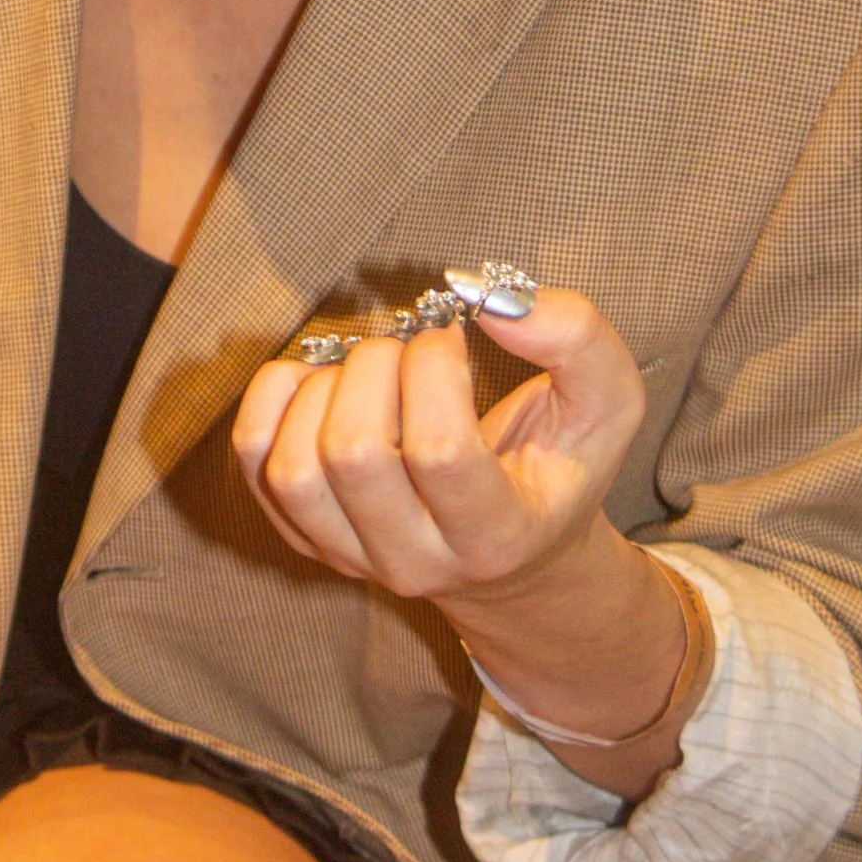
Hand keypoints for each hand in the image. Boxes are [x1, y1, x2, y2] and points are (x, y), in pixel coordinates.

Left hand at [232, 284, 647, 610]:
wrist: (516, 559)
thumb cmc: (559, 465)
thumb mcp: (607, 403)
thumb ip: (577, 339)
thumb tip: (486, 299)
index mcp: (494, 536)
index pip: (438, 453)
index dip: (434, 370)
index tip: (451, 337)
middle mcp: (415, 562)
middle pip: (353, 456)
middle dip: (376, 367)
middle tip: (409, 350)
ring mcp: (351, 557)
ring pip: (294, 467)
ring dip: (324, 386)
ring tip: (370, 370)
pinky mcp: (305, 538)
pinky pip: (255, 462)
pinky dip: (274, 398)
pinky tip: (321, 382)